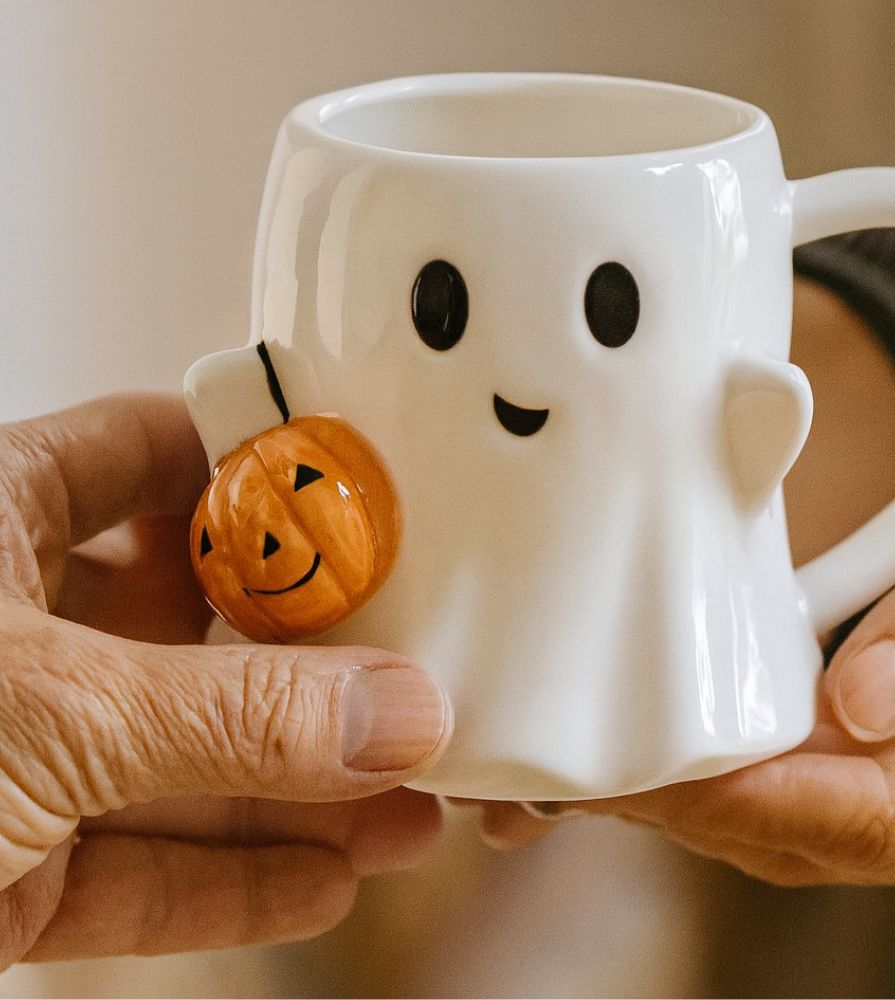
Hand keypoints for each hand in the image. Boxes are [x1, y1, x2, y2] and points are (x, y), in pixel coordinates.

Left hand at [0, 395, 450, 966]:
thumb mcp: (36, 711)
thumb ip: (231, 718)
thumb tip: (393, 715)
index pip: (162, 457)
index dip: (270, 476)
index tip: (370, 505)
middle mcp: (9, 626)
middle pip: (200, 622)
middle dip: (313, 659)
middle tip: (411, 670)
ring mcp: (10, 755)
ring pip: (187, 756)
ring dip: (301, 785)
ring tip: (405, 793)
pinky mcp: (0, 875)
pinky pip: (144, 869)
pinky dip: (235, 878)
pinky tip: (326, 871)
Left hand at [481, 449, 894, 883]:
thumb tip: (859, 696)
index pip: (873, 818)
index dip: (749, 803)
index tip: (644, 773)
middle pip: (820, 836)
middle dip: (692, 814)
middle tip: (580, 776)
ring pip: (812, 825)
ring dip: (705, 801)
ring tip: (603, 767)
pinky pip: (826, 787)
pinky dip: (746, 771)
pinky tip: (688, 740)